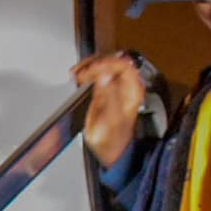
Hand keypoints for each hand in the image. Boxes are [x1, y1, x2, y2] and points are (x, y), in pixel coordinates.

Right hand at [72, 52, 146, 168]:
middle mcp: (127, 85)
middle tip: (81, 71)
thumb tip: (104, 75)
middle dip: (94, 63)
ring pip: (104, 63)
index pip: (123, 65)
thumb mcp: (109, 118)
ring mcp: (117, 85)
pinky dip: (87, 71)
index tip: (91, 70)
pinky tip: (78, 76)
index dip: (106, 64)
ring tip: (77, 73)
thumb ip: (108, 95)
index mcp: (133, 90)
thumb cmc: (112, 139)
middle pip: (112, 61)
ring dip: (88, 65)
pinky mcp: (107, 87)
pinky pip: (98, 71)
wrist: (109, 149)